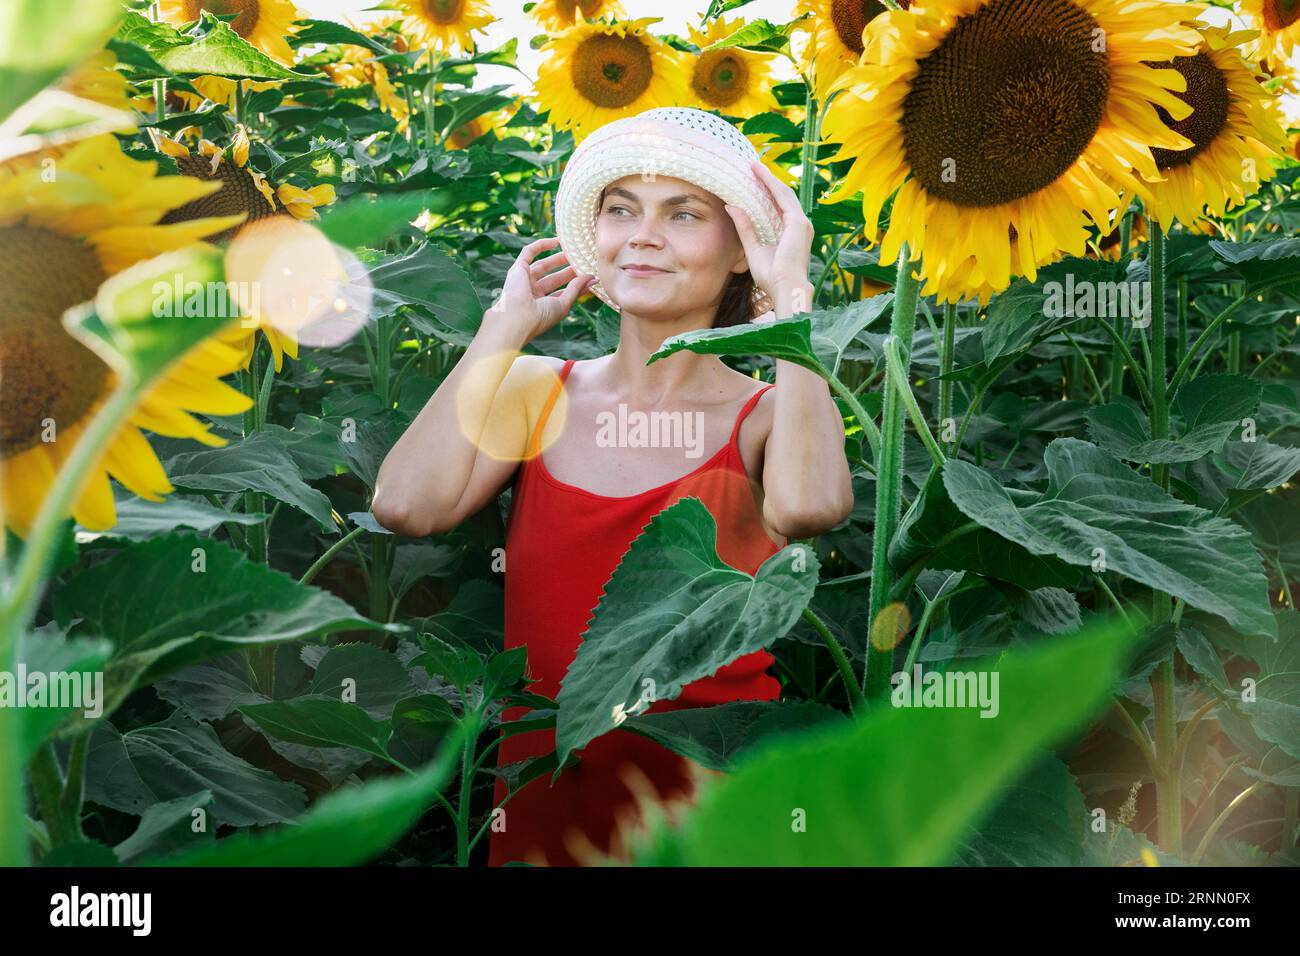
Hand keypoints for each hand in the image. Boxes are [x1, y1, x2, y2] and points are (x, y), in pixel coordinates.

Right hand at [488, 236, 594, 340]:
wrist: (518, 317)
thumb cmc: (541, 316)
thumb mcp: (563, 304)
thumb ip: (576, 289)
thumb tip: (592, 278)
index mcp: (542, 307)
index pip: (562, 292)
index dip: (576, 285)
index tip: (592, 277)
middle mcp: (532, 294)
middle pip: (553, 278)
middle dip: (568, 270)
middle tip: (583, 262)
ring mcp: (524, 281)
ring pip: (543, 265)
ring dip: (558, 258)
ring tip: (574, 250)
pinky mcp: (517, 269)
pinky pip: (528, 252)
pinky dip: (541, 245)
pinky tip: (557, 241)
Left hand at [723, 160, 813, 304]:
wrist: (784, 288)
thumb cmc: (771, 277)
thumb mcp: (753, 248)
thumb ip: (745, 228)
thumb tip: (730, 207)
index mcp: (792, 233)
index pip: (779, 206)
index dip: (767, 191)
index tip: (752, 180)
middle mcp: (799, 225)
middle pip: (782, 196)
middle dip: (767, 181)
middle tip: (751, 167)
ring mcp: (800, 222)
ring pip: (782, 192)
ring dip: (768, 178)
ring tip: (753, 166)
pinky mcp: (797, 222)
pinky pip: (782, 196)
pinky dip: (770, 183)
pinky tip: (759, 173)